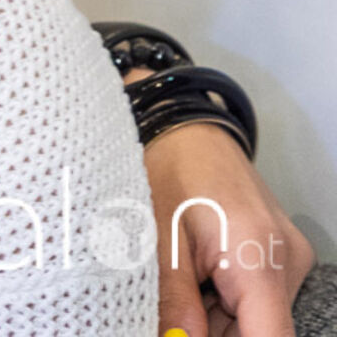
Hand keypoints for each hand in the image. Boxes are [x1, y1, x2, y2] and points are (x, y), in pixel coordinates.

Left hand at [143, 119, 314, 335]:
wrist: (186, 127)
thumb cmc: (167, 170)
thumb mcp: (157, 237)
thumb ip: (174, 299)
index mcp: (258, 258)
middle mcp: (286, 262)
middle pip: (260, 333)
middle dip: (210, 333)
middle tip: (166, 318)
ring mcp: (287, 259)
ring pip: (256, 320)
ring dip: (213, 321)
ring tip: (176, 288)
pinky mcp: (278, 255)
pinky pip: (256, 299)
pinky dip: (221, 304)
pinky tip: (189, 283)